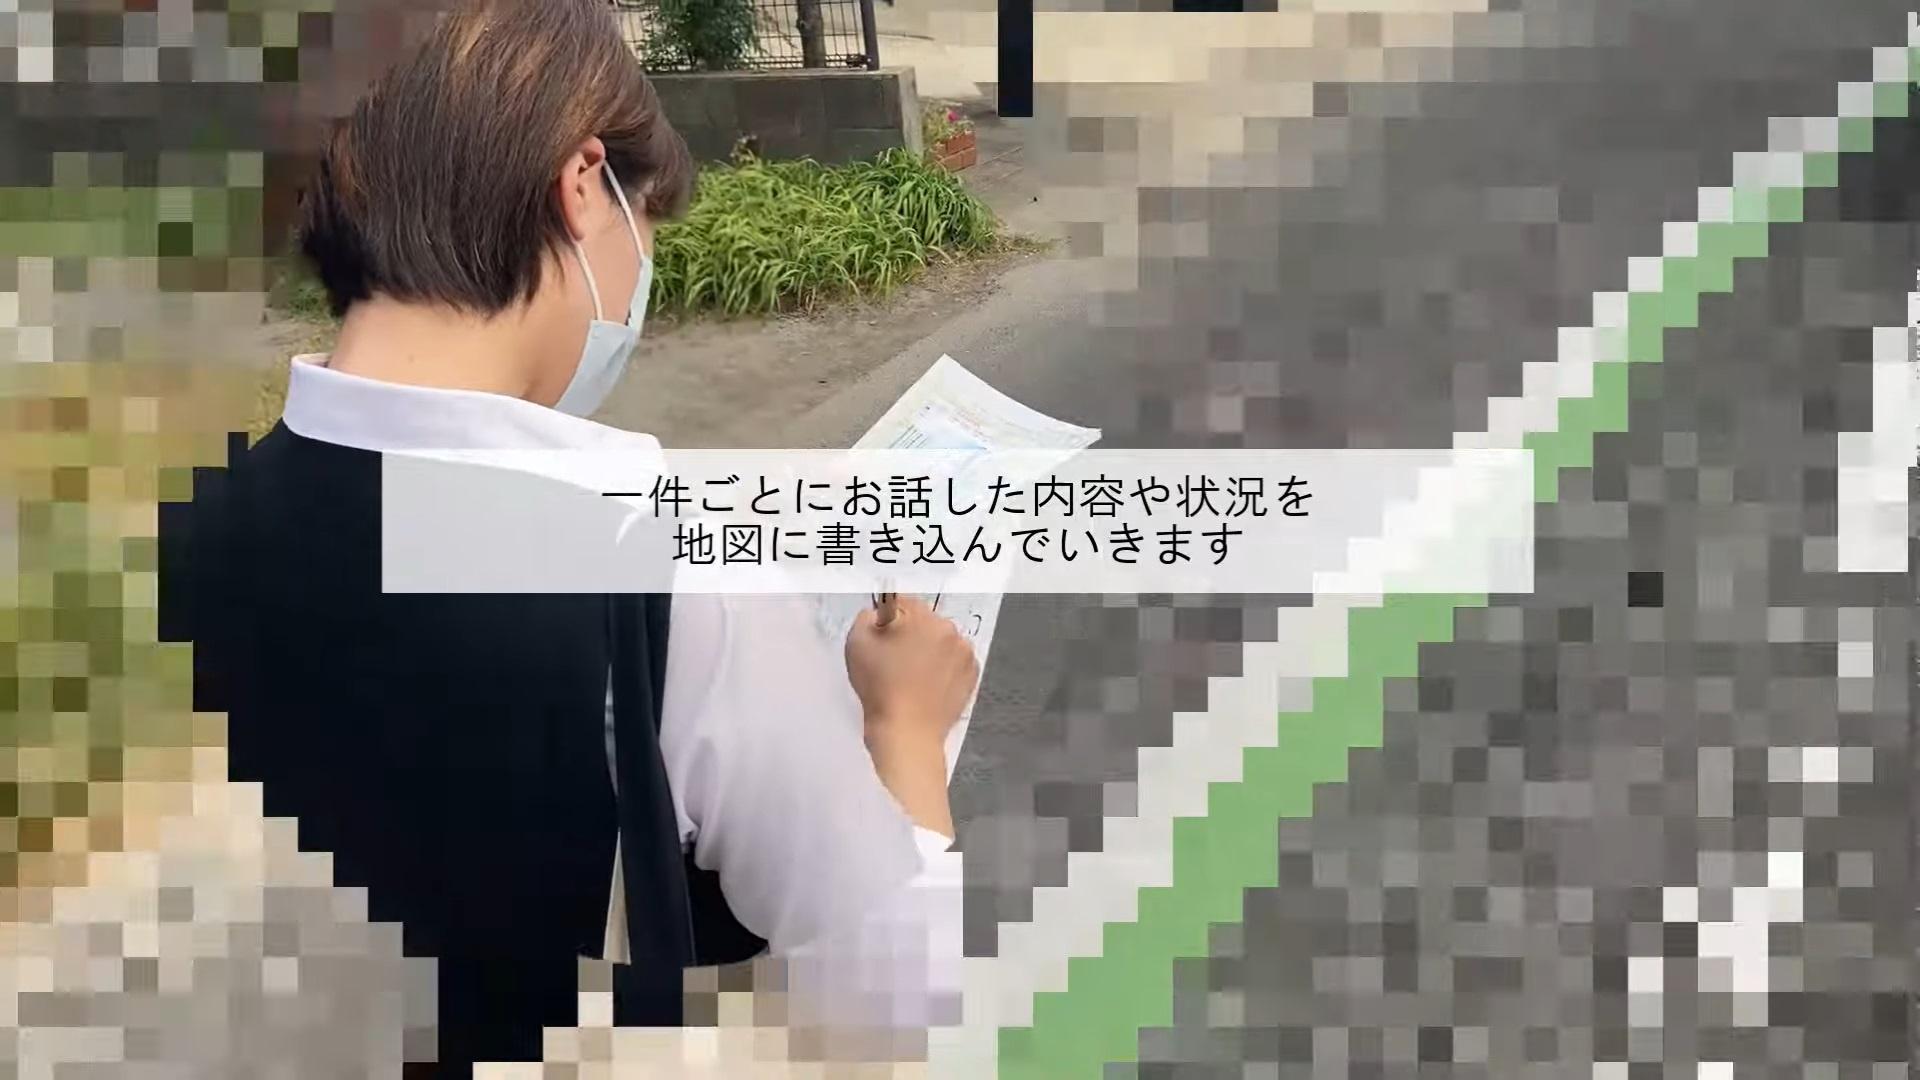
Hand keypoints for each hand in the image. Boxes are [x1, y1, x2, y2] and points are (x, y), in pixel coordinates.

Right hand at [844, 596, 978, 836]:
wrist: (906, 733)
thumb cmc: (879, 687)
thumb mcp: (857, 643)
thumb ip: (867, 617)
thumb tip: (879, 614)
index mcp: (925, 618)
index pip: (903, 602)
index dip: (889, 618)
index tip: (882, 638)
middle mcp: (951, 630)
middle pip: (925, 622)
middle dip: (910, 634)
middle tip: (893, 661)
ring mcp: (966, 655)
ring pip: (941, 642)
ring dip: (929, 651)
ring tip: (911, 677)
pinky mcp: (972, 677)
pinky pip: (953, 663)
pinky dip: (942, 669)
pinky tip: (927, 687)